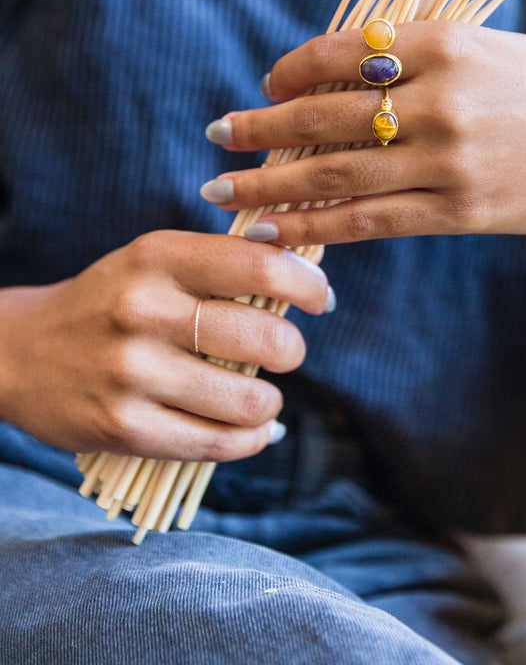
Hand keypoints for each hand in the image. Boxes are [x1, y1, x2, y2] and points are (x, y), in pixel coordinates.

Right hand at [0, 231, 329, 459]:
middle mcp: (144, 309)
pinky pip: (215, 443)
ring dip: (269, 403)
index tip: (321, 299)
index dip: (309, 285)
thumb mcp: (156, 261)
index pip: (262, 266)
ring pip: (247, 400)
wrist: (18, 352)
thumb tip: (315, 269)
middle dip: (292, 350)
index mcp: (159, 255)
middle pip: (265, 338)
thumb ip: (227, 263)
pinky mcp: (122, 427)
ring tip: (262, 396)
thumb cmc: (110, 299)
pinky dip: (249, 440)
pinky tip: (253, 430)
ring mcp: (131, 372)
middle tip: (286, 352)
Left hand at [200, 22, 525, 244]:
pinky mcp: (462, 210)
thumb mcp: (485, 46)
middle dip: (260, 128)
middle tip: (218, 133)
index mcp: (444, 42)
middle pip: (323, 116)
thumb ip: (414, 58)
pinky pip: (370, 221)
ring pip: (334, 174)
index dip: (290, 69)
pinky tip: (275, 231)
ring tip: (221, 190)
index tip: (266, 82)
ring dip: (268, 185)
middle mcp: (440, 98)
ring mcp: (449, 159)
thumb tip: (333, 80)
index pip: (339, 53)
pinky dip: (315, 227)